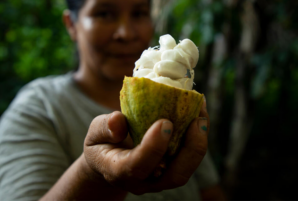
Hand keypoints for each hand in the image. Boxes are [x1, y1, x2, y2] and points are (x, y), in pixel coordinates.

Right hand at [82, 100, 208, 194]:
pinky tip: (199, 115)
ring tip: (202, 115)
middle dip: (190, 149)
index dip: (153, 147)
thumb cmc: (101, 144)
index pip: (138, 165)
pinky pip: (187, 160)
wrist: (108, 162)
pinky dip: (196, 139)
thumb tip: (118, 121)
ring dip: (198, 144)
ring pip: (185, 170)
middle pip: (174, 176)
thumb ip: (104, 127)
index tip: (166, 122)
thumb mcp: (94, 133)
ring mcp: (159, 179)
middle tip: (198, 120)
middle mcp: (143, 181)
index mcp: (119, 171)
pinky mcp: (170, 171)